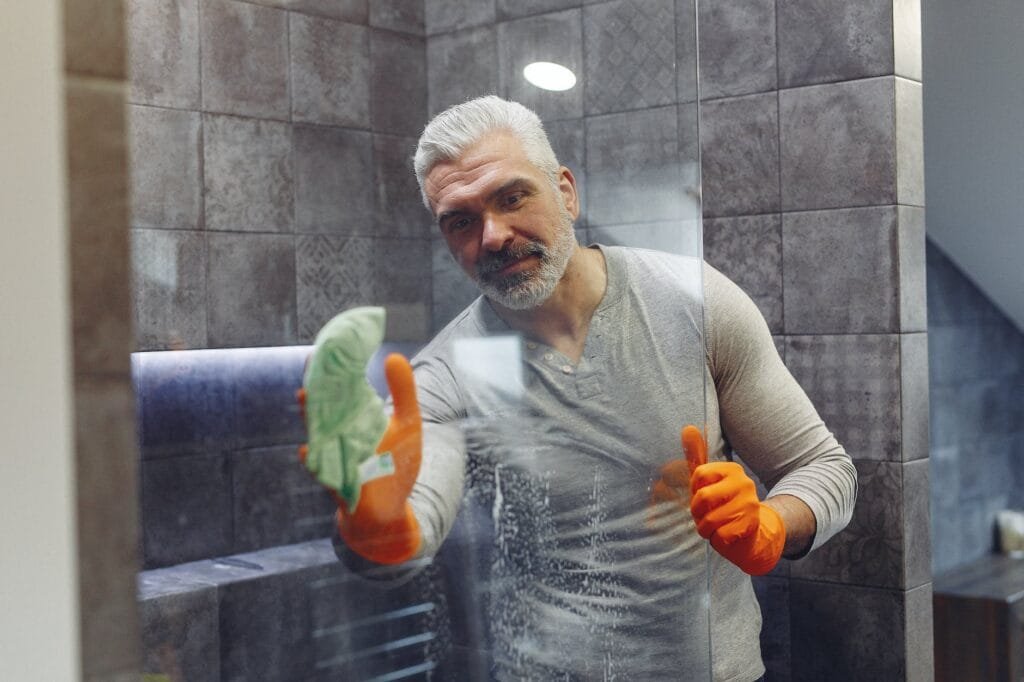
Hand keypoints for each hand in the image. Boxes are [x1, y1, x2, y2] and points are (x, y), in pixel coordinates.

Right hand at [298, 353, 422, 564]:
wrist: (391, 508)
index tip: (328, 345)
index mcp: (356, 417)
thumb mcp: (407, 424)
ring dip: (311, 418)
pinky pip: (322, 472)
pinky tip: (306, 449)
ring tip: (304, 396)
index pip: (342, 389)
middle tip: (311, 364)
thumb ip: (404, 393)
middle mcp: (342, 433)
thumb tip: (393, 355)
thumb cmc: (396, 464)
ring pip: (319, 434)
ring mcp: (337, 458)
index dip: (335, 370)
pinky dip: (314, 462)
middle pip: (325, 407)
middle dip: (318, 388)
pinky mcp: (339, 483)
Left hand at [683, 425, 784, 574]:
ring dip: (705, 528)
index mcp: (732, 469)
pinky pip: (720, 535)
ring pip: (710, 519)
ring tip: (713, 526)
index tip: (702, 496)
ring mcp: (750, 504)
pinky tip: (725, 534)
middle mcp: (744, 483)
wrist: (750, 532)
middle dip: (697, 512)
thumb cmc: (722, 503)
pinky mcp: (751, 525)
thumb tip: (688, 427)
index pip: (698, 475)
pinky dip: (717, 539)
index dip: (694, 490)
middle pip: (703, 498)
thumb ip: (696, 454)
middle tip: (704, 515)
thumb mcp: (707, 479)